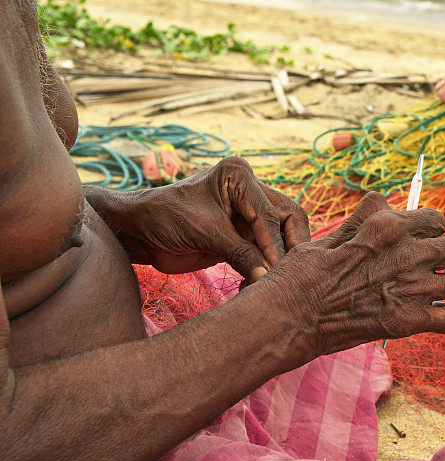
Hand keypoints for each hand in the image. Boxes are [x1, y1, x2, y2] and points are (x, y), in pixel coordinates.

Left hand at [101, 157, 309, 280]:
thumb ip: (239, 252)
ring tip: (273, 283)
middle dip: (291, 247)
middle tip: (290, 274)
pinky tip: (260, 284)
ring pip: (284, 236)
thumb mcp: (203, 232)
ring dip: (281, 260)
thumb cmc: (162, 218)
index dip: (275, 243)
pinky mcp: (244, 237)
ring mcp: (249, 215)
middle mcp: (250, 191)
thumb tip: (268, 275)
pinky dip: (268, 269)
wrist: (137, 232)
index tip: (277, 269)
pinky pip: (267, 253)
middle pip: (289, 218)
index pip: (269, 213)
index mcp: (239, 176)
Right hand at [255, 192, 444, 358]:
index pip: (438, 218)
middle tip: (443, 263)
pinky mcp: (409, 322)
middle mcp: (408, 253)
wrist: (289, 316)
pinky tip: (433, 317)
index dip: (432, 230)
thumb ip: (364, 219)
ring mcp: (412, 288)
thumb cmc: (303, 274)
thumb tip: (382, 201)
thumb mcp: (331, 235)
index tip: (420, 241)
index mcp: (388, 226)